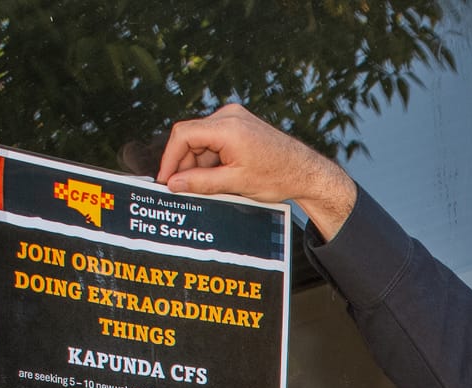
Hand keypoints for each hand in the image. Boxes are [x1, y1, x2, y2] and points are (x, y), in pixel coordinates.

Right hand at [156, 104, 357, 236]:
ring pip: (202, 140)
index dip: (170, 158)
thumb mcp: (235, 183)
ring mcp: (235, 118)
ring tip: (206, 186)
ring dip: (199, 163)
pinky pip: (214, 139)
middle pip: (191, 137)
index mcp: (227, 127)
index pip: (183, 135)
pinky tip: (218, 176)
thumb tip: (174, 184)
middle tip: (183, 188)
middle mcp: (229, 116)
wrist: (306, 172)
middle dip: (185, 163)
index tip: (166, 179)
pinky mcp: (240, 124)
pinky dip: (211, 158)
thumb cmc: (278, 176)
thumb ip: (201, 182)